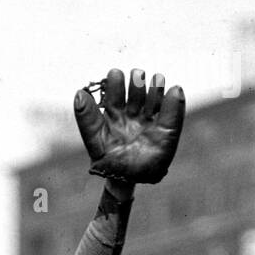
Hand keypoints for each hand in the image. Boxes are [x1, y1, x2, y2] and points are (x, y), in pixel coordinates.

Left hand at [75, 68, 184, 184]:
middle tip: (136, 76)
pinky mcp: (166, 131)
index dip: (116, 83)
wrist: (125, 181)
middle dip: (137, 82)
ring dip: (155, 87)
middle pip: (137, 92)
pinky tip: (174, 90)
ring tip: (155, 80)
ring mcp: (150, 121)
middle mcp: (133, 113)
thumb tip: (79, 94)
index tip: (115, 74)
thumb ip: (87, 118)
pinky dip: (174, 103)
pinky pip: (172, 116)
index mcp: (115, 113)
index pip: (116, 93)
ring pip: (154, 99)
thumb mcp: (94, 139)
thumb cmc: (108, 159)